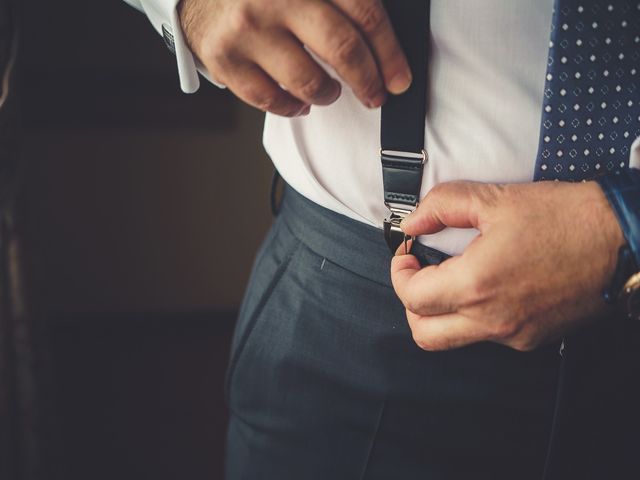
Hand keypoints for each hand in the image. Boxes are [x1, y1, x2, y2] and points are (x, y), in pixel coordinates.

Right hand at [178, 0, 411, 115]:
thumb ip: (339, 0)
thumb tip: (381, 43)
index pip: (364, 14)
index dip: (389, 53)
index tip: (399, 78)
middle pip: (343, 49)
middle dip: (368, 82)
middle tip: (375, 95)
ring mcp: (248, 29)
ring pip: (308, 82)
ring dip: (328, 94)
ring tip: (330, 92)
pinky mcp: (224, 58)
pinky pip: (269, 100)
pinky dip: (291, 108)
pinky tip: (299, 103)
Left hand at [390, 181, 625, 351]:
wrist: (623, 239)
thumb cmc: (567, 217)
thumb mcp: (496, 199)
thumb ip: (443, 206)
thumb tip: (413, 222)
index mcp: (478, 284)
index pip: (412, 297)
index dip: (399, 273)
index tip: (407, 255)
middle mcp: (493, 319)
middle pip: (424, 332)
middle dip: (411, 303)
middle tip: (419, 274)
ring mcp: (514, 334)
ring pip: (454, 339)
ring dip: (441, 313)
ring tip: (451, 280)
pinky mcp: (533, 338)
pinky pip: (487, 336)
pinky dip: (475, 316)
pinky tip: (489, 287)